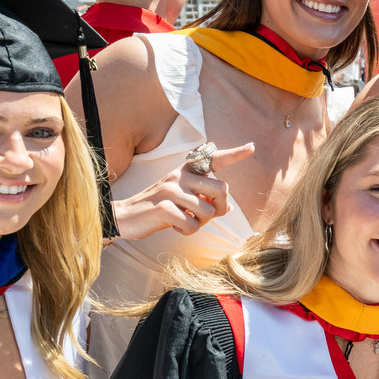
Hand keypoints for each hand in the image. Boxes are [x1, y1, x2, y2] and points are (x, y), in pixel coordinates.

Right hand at [110, 141, 254, 239]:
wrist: (126, 217)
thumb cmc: (160, 208)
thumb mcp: (182, 199)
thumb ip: (203, 198)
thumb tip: (226, 208)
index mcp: (186, 171)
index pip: (213, 158)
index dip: (235, 154)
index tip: (252, 147)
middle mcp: (180, 175)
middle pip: (222, 189)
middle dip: (219, 208)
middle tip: (205, 215)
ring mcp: (171, 190)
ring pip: (208, 210)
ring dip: (201, 223)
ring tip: (185, 221)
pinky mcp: (163, 207)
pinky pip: (192, 225)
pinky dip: (188, 231)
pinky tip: (175, 227)